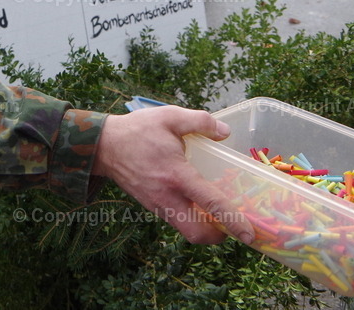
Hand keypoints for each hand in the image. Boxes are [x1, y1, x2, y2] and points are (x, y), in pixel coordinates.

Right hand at [93, 106, 254, 245]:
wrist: (104, 145)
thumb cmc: (138, 130)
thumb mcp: (170, 116)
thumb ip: (201, 121)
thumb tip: (225, 133)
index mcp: (177, 174)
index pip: (211, 203)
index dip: (233, 220)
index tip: (249, 234)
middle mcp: (168, 196)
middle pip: (198, 234)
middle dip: (220, 235)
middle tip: (234, 223)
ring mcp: (159, 205)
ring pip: (187, 231)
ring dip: (207, 230)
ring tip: (221, 214)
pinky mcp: (153, 206)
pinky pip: (177, 221)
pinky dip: (193, 220)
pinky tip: (200, 203)